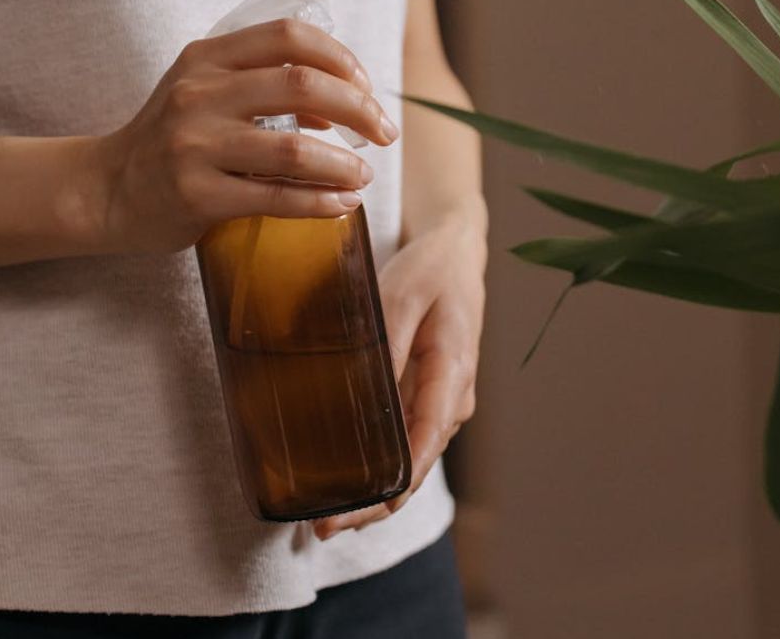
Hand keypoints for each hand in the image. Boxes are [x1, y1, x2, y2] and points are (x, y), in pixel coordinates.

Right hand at [92, 18, 398, 252]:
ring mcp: (195, 145)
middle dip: (359, 109)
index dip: (341, 58)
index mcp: (207, 58)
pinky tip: (342, 204)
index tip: (367, 86)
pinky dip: (321, 202)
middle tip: (385, 133)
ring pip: (294, 149)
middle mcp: (199, 94)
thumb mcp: (210, 94)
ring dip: (343, 164)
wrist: (107, 189)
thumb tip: (343, 101)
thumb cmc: (176, 140)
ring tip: (363, 176)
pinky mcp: (196, 194)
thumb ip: (268, 86)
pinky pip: (276, 198)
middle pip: (302, 85)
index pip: (289, 36)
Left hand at [313, 198, 486, 539]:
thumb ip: (384, 347)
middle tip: (322, 528)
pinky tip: (351, 479)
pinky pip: (409, 441)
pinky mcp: (431, 396)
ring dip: (376, 490)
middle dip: (374, 504)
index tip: (348, 514)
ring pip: (413, 460)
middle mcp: (454, 399)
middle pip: (417, 467)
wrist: (457, 251)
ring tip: (329, 515)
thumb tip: (363, 401)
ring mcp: (444, 401)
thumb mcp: (401, 297)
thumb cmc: (431, 270)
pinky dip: (383, 466)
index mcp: (451, 376)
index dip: (387, 492)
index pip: (422, 449)